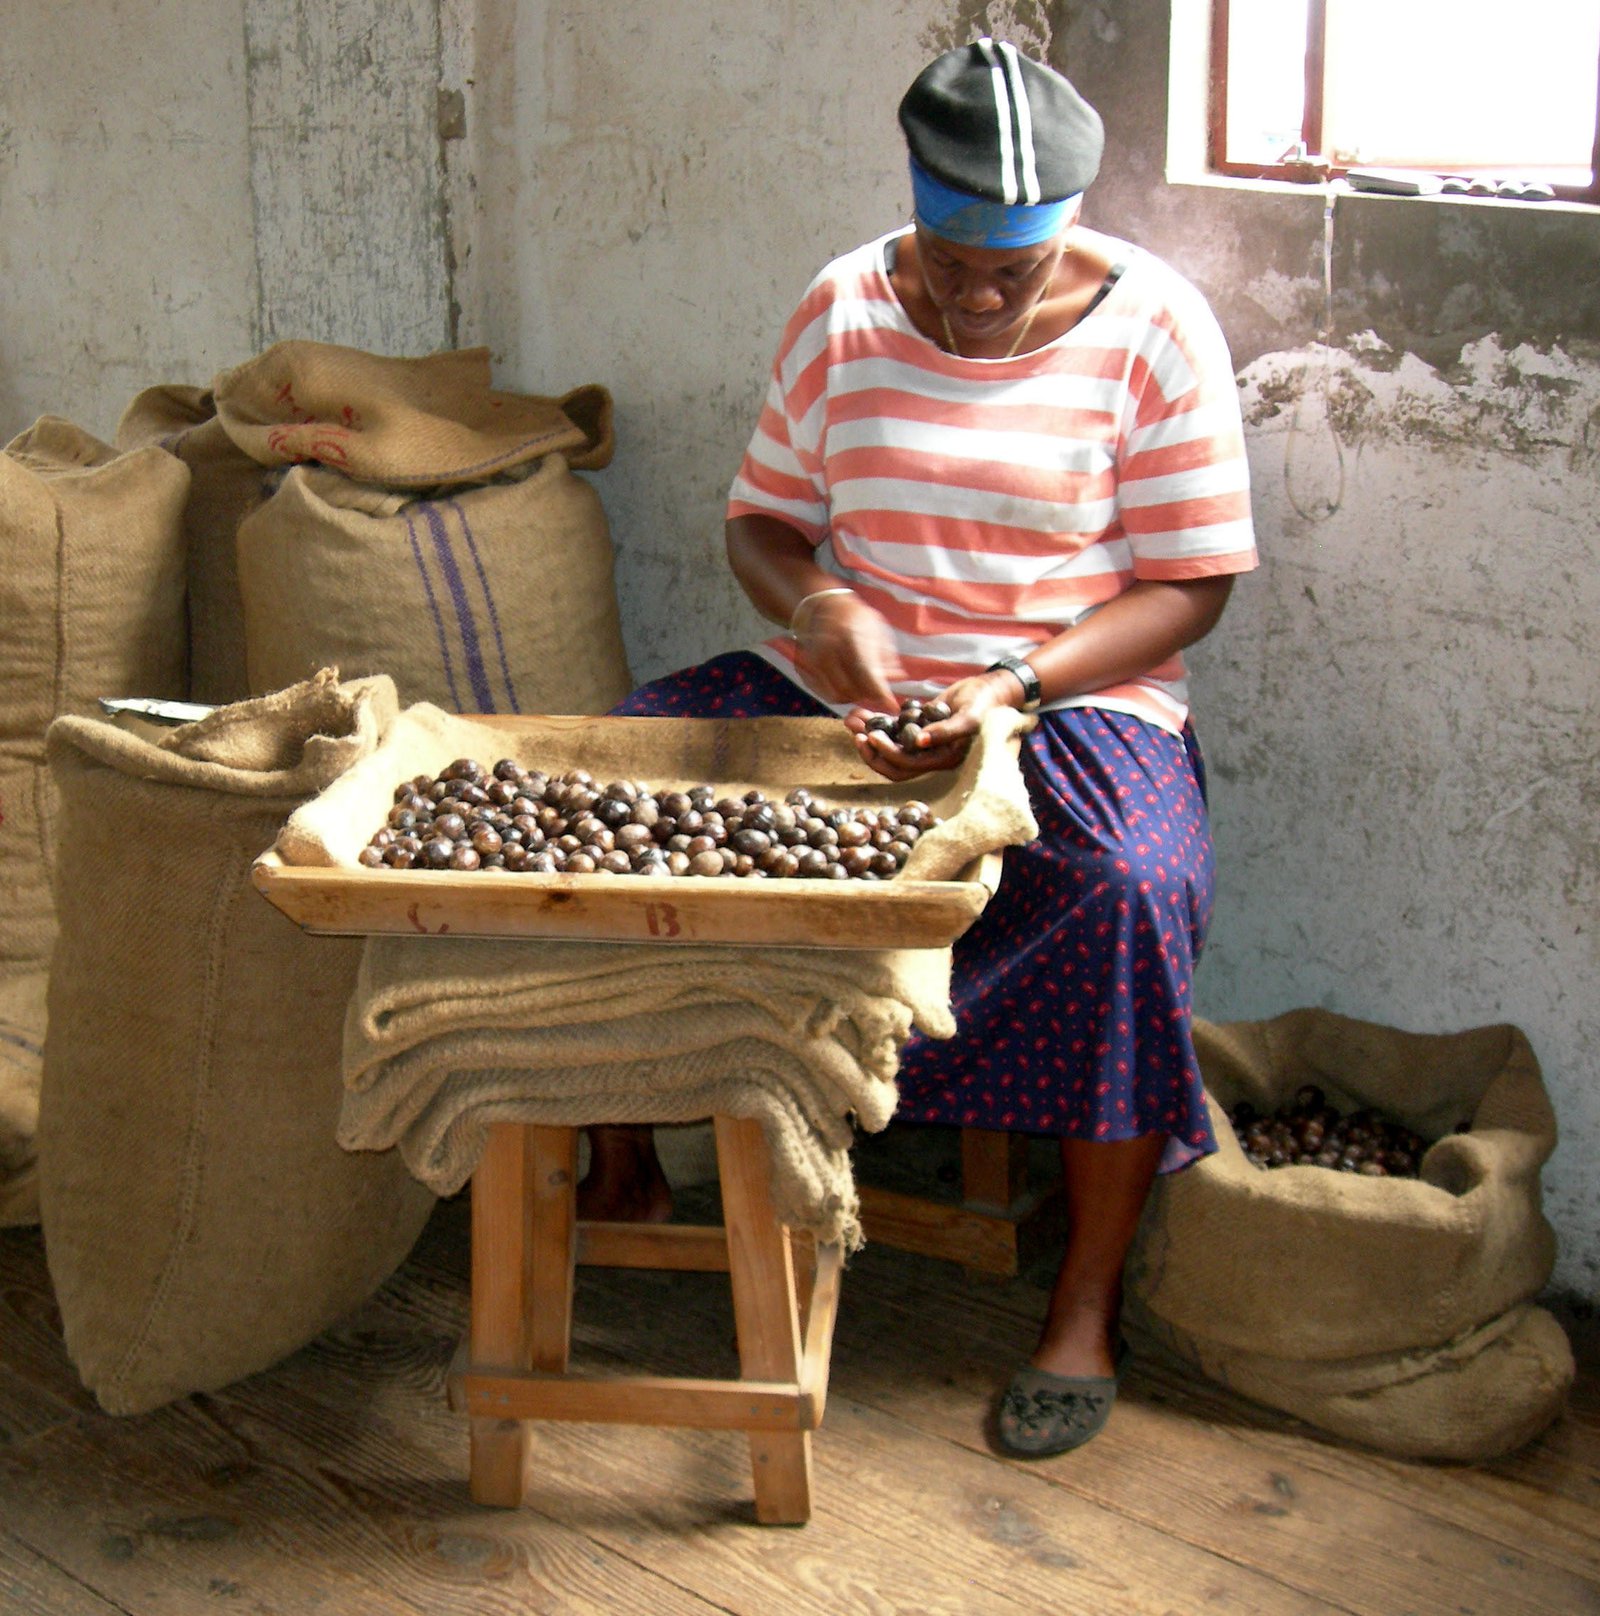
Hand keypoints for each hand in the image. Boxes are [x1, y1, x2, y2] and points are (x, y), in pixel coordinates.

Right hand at [791, 592, 904, 709]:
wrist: (822, 607)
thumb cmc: (855, 618)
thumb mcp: (877, 629)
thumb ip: (886, 655)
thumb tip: (897, 678)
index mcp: (850, 636)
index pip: (866, 673)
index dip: (881, 694)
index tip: (893, 706)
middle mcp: (829, 649)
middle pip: (853, 689)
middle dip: (869, 696)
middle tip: (879, 693)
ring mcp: (814, 661)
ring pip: (839, 696)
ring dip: (855, 697)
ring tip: (864, 687)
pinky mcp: (806, 670)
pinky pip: (826, 694)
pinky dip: (841, 695)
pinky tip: (849, 685)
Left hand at [844, 669, 1022, 780]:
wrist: (992, 689)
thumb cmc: (987, 703)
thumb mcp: (971, 716)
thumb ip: (948, 731)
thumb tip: (921, 742)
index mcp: (942, 759)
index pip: (908, 766)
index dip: (887, 755)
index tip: (872, 735)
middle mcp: (929, 756)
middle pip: (892, 764)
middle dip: (871, 751)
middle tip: (856, 732)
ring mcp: (921, 742)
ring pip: (888, 747)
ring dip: (868, 735)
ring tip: (851, 719)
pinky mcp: (917, 727)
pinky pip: (891, 730)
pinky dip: (875, 721)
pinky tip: (860, 711)